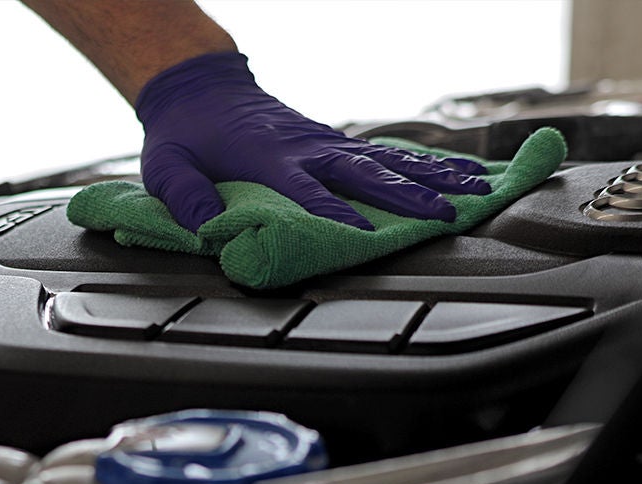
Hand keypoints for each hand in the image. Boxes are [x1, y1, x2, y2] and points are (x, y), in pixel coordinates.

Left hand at [135, 52, 489, 231]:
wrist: (202, 90)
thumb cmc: (183, 136)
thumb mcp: (166, 166)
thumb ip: (185, 196)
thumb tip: (208, 230)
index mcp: (269, 158)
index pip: (309, 192)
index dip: (335, 215)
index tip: (367, 235)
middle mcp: (307, 147)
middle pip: (365, 172)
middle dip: (408, 195)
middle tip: (446, 215)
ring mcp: (325, 142)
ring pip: (387, 158)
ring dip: (432, 176)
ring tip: (476, 190)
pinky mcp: (333, 141)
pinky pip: (384, 152)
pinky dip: (423, 163)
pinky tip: (456, 172)